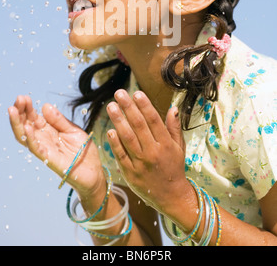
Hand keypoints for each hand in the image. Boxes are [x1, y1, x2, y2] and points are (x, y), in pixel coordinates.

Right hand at [8, 95, 103, 195]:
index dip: (28, 108)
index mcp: (49, 131)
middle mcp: (44, 139)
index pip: (34, 118)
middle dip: (20, 112)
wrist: (94, 171)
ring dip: (18, 123)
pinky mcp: (49, 159)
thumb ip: (59, 120)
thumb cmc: (83, 151)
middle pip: (27, 125)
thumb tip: (45, 106)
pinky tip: (26, 128)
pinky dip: (30, 138)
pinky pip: (36, 149)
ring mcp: (45, 149)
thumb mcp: (72, 130)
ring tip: (14, 110)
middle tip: (18, 99)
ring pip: (25, 136)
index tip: (24, 97)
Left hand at [106, 89, 186, 211]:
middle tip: (119, 93)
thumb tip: (173, 108)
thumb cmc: (174, 167)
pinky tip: (110, 130)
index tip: (136, 93)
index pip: (154, 121)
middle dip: (128, 108)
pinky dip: (115, 143)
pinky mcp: (130, 173)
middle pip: (139, 126)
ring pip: (128, 138)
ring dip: (118, 121)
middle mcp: (153, 152)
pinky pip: (121, 155)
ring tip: (111, 106)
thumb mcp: (179, 147)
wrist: (171, 196)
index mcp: (166, 144)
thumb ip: (174, 128)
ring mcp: (140, 163)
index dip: (145, 106)